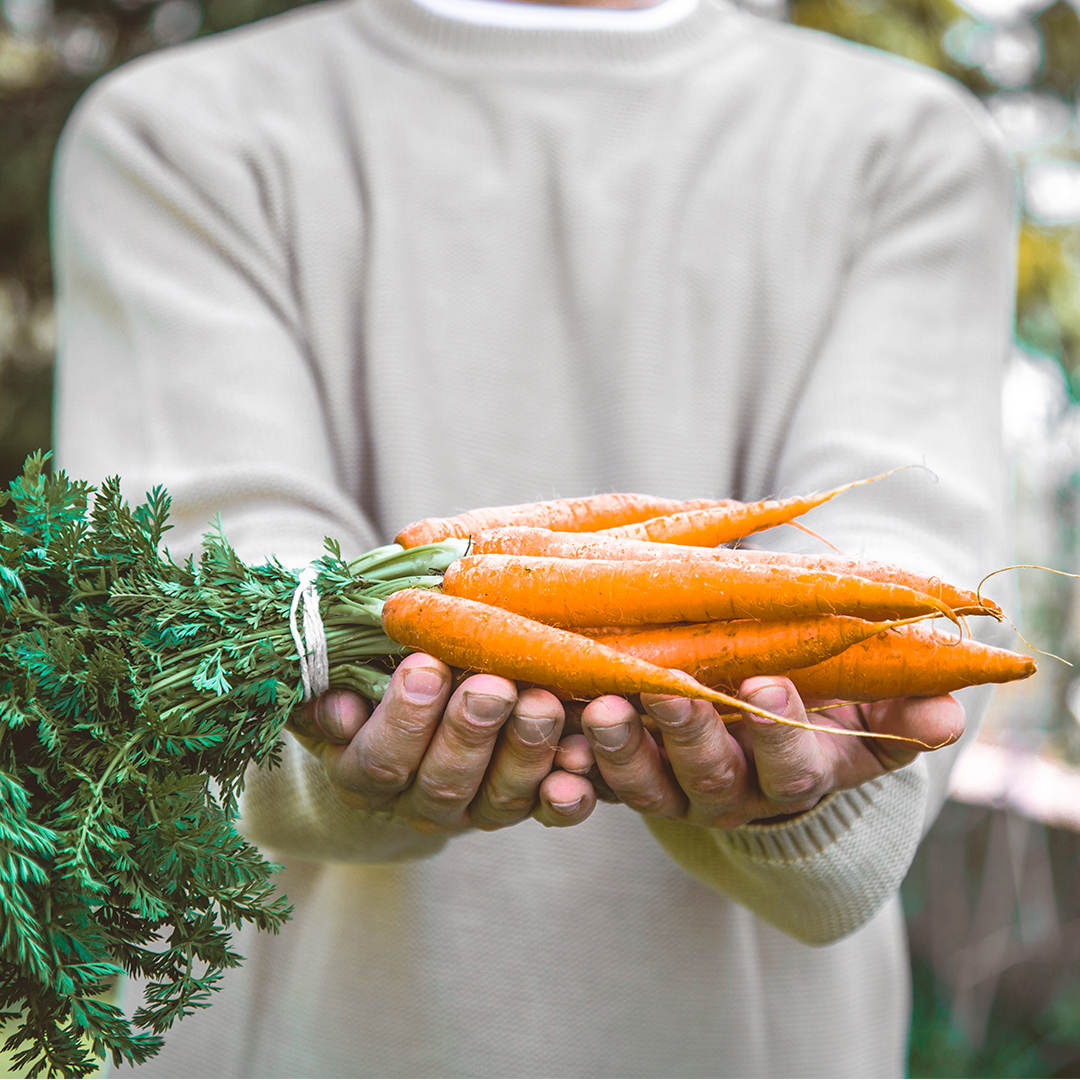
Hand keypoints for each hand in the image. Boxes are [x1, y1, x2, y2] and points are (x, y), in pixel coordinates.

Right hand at [288, 652, 596, 833]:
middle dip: (469, 731)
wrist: (417, 706)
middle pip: (443, 782)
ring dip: (525, 750)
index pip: (378, 761)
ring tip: (543, 702)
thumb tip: (339, 709)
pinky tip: (582, 760)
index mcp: (364, 774)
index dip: (401, 718)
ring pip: (501, 797)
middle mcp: (418, 802)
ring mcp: (476, 808)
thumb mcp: (340, 679)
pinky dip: (568, 791)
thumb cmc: (372, 679)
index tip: (425, 665)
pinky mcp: (525, 804)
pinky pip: (549, 809)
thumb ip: (330, 689)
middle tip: (492, 685)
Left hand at [576, 677, 963, 827]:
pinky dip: (572, 763)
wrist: (762, 718)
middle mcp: (731, 794)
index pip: (792, 764)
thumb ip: (904, 709)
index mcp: (794, 777)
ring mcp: (673, 790)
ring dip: (619, 750)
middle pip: (709, 778)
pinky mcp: (624, 776)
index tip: (769, 684)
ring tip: (598, 709)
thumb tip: (948, 713)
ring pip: (643, 786)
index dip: (781, 731)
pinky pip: (594, 780)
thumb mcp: (867, 708)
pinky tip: (553, 733)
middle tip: (666, 693)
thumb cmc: (823, 702)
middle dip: (689, 736)